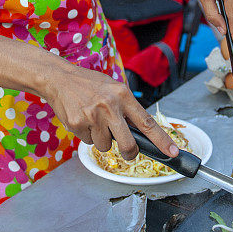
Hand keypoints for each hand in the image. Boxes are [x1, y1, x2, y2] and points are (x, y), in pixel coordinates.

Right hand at [42, 61, 178, 160]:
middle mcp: (110, 106)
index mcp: (123, 95)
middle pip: (128, 144)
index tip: (173, 153)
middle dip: (129, 153)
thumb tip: (140, 132)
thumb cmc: (88, 84)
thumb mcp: (112, 89)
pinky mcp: (78, 124)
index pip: (147, 123)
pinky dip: (87, 135)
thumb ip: (126, 108)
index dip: (162, 140)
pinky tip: (82, 119)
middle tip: (127, 152)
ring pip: (105, 145)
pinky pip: (88, 142)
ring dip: (101, 139)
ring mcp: (93, 116)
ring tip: (94, 121)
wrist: (59, 78)